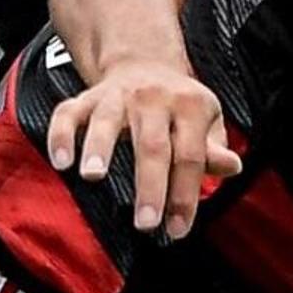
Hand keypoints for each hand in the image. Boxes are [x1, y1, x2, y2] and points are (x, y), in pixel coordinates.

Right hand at [47, 64, 242, 241]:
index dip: (185, 194)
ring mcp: (117, 96)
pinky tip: (61, 162)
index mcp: (190, 106)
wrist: (146, 63)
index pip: (190, 155)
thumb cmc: (180, 107)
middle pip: (152, 145)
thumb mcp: (206, 121)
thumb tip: (231, 167)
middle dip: (150, 186)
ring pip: (106, 121)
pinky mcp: (88, 97)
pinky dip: (61, 135)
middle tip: (146, 223)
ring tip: (93, 177)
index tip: (177, 229)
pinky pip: (68, 113)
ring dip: (99, 148)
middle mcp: (154, 98)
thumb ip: (214, 148)